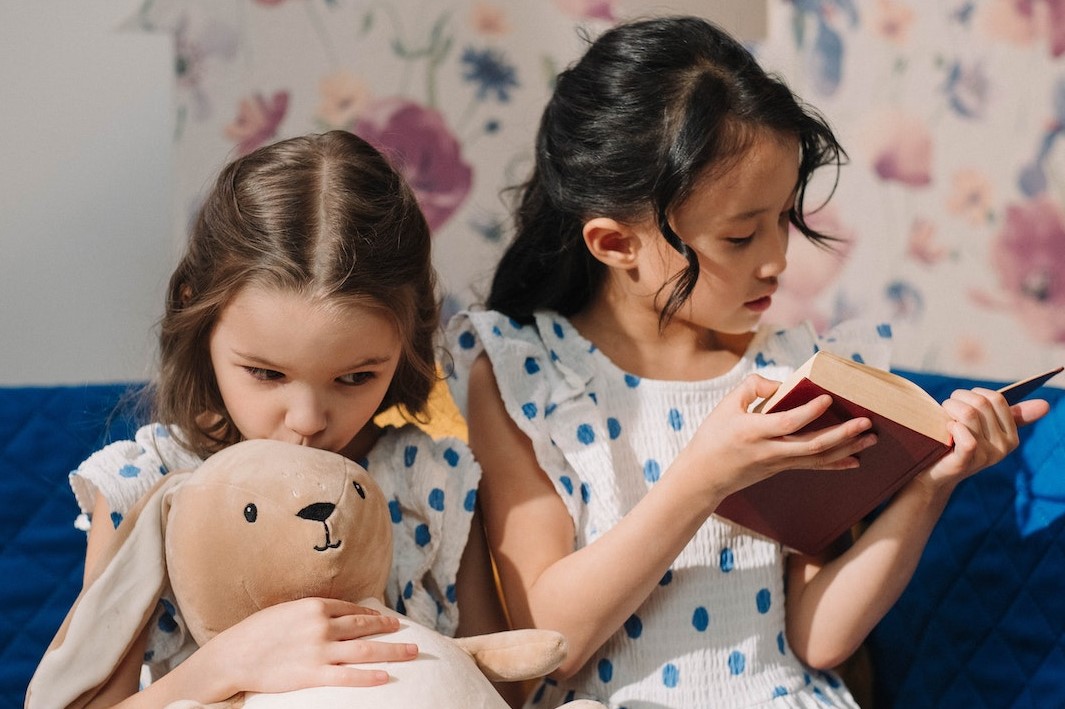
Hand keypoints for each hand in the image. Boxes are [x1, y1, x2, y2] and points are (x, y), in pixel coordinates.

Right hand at [201, 597, 417, 696]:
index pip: (352, 610)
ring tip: (412, 652)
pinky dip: (369, 676)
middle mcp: (321, 626)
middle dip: (389, 630)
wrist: (233, 656)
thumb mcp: (285, 611)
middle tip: (407, 632)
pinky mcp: (313, 674)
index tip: (385, 619)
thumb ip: (310, 612)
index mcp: (314, 606)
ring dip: (392, 651)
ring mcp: (319, 651)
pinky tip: (386, 677)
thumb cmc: (255, 633)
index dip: (372, 615)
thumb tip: (331, 614)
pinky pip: (348, 676)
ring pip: (365, 649)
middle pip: (364, 627)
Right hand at [679, 374, 876, 500]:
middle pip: (812, 445)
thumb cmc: (713, 436)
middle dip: (842, 434)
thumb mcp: (726, 405)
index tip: (828, 399)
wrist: (704, 475)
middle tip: (865, 423)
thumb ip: (753, 387)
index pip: (787, 422)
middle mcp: (769, 450)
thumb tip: (783, 383)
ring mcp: (778, 463)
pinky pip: (813, 466)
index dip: (809, 412)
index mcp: (752, 431)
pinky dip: (836, 464)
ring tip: (871, 438)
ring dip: (847, 448)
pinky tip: (855, 460)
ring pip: (818, 458)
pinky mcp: (781, 468)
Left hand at [916, 388, 1047, 490]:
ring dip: (949, 408)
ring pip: (969, 414)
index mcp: (1011, 437)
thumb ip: (1012, 416)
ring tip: (943, 415)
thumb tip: (1045, 405)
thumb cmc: (959, 445)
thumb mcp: (987, 430)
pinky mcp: (965, 463)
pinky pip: (966, 437)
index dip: (974, 393)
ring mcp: (985, 457)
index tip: (961, 400)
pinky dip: (951, 426)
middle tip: (947, 407)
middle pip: (980, 404)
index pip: (997, 399)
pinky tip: (946, 428)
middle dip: (958, 398)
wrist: (936, 475)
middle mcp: (1002, 447)